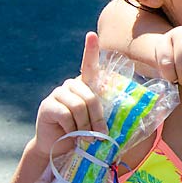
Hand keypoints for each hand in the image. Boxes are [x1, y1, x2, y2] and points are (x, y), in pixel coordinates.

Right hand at [34, 33, 105, 156]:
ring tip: (85, 138)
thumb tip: (134, 114)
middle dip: (98, 119)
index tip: (92, 35)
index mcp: (85, 85)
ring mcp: (57, 94)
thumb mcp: (98, 122)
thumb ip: (108, 114)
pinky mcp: (47, 105)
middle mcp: (70, 85)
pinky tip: (69, 134)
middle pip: (91, 97)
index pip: (89, 65)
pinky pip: (66, 114)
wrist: (61, 147)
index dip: (90, 50)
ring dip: (85, 126)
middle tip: (99, 136)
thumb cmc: (84, 133)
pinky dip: (72, 128)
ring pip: (79, 107)